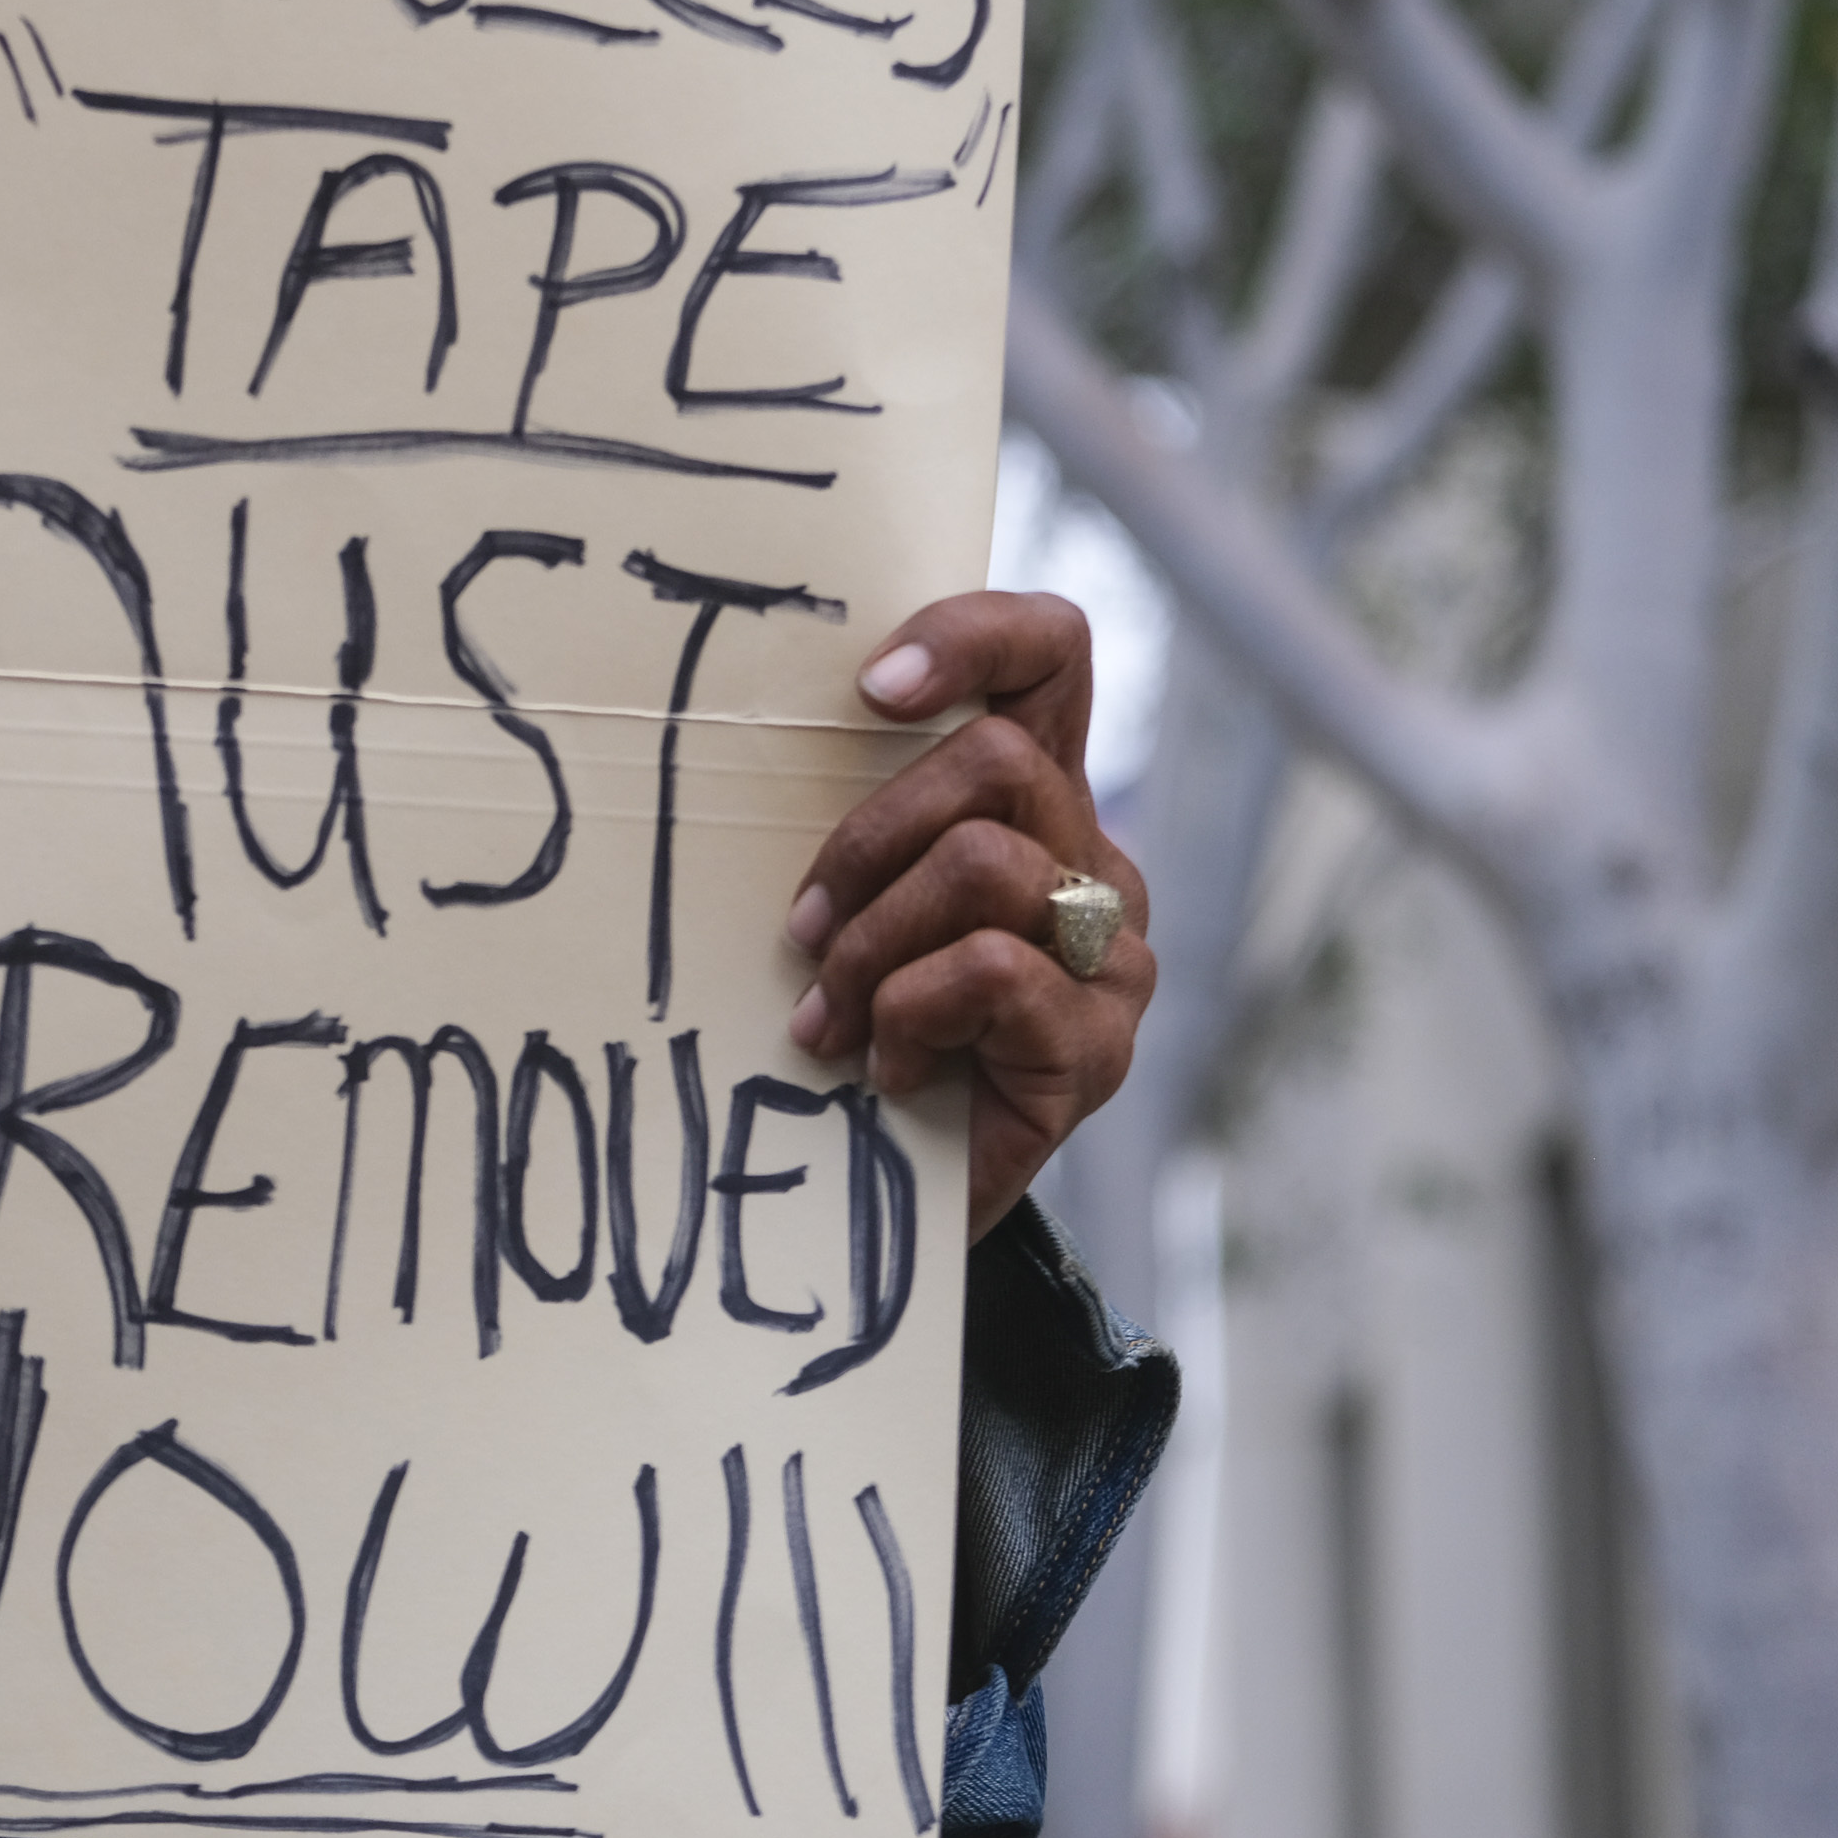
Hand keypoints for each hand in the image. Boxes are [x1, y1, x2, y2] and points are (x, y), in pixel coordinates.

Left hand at [781, 591, 1150, 1243]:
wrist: (888, 1199)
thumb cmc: (852, 1023)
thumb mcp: (846, 898)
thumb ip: (844, 817)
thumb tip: (725, 735)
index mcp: (1031, 797)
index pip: (1050, 654)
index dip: (971, 638)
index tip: (868, 688)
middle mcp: (1091, 856)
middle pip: (999, 762)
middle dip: (869, 841)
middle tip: (803, 930)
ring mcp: (1112, 953)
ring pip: (985, 865)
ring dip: (872, 945)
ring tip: (827, 1021)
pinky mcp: (1099, 1046)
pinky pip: (992, 973)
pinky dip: (910, 1016)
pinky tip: (886, 1071)